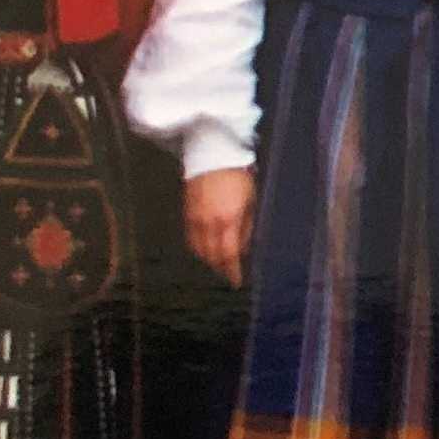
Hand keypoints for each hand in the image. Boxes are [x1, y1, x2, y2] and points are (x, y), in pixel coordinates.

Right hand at [182, 166, 255, 286]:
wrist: (213, 155)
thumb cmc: (238, 177)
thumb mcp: (251, 201)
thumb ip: (246, 228)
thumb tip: (243, 249)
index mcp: (228, 219)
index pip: (228, 255)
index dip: (232, 271)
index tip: (236, 282)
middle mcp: (209, 222)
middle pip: (211, 255)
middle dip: (220, 268)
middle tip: (229, 275)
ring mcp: (195, 218)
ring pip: (199, 249)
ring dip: (209, 260)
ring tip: (218, 265)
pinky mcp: (187, 213)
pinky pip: (190, 239)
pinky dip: (198, 248)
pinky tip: (205, 250)